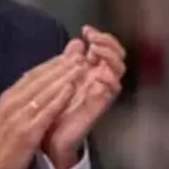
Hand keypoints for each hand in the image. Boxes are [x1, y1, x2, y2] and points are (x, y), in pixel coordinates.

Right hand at [0, 55, 85, 168]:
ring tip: (79, 67)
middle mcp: (12, 103)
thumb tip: (35, 86)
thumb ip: (21, 102)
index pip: (32, 75)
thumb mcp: (9, 117)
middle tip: (78, 55)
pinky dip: (58, 99)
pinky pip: (45, 111)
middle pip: (39, 79)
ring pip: (44, 91)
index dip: (52, 64)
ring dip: (63, 77)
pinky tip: (70, 90)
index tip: (68, 55)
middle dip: (60, 65)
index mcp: (8, 98)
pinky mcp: (26, 132)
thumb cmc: (4, 145)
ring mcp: (18, 117)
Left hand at [42, 26, 125, 168]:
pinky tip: (97, 72)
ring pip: (119, 68)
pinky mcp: (100, 105)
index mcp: (91, 72)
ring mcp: (101, 92)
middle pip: (117, 55)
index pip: (106, 48)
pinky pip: (112, 89)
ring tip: (96, 50)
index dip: (101, 37)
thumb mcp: (59, 79)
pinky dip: (108, 78)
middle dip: (107, 42)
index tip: (86, 30)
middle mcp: (99, 80)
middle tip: (92, 38)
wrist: (49, 137)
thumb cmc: (55, 109)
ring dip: (110, 55)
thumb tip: (76, 42)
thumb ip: (69, 60)